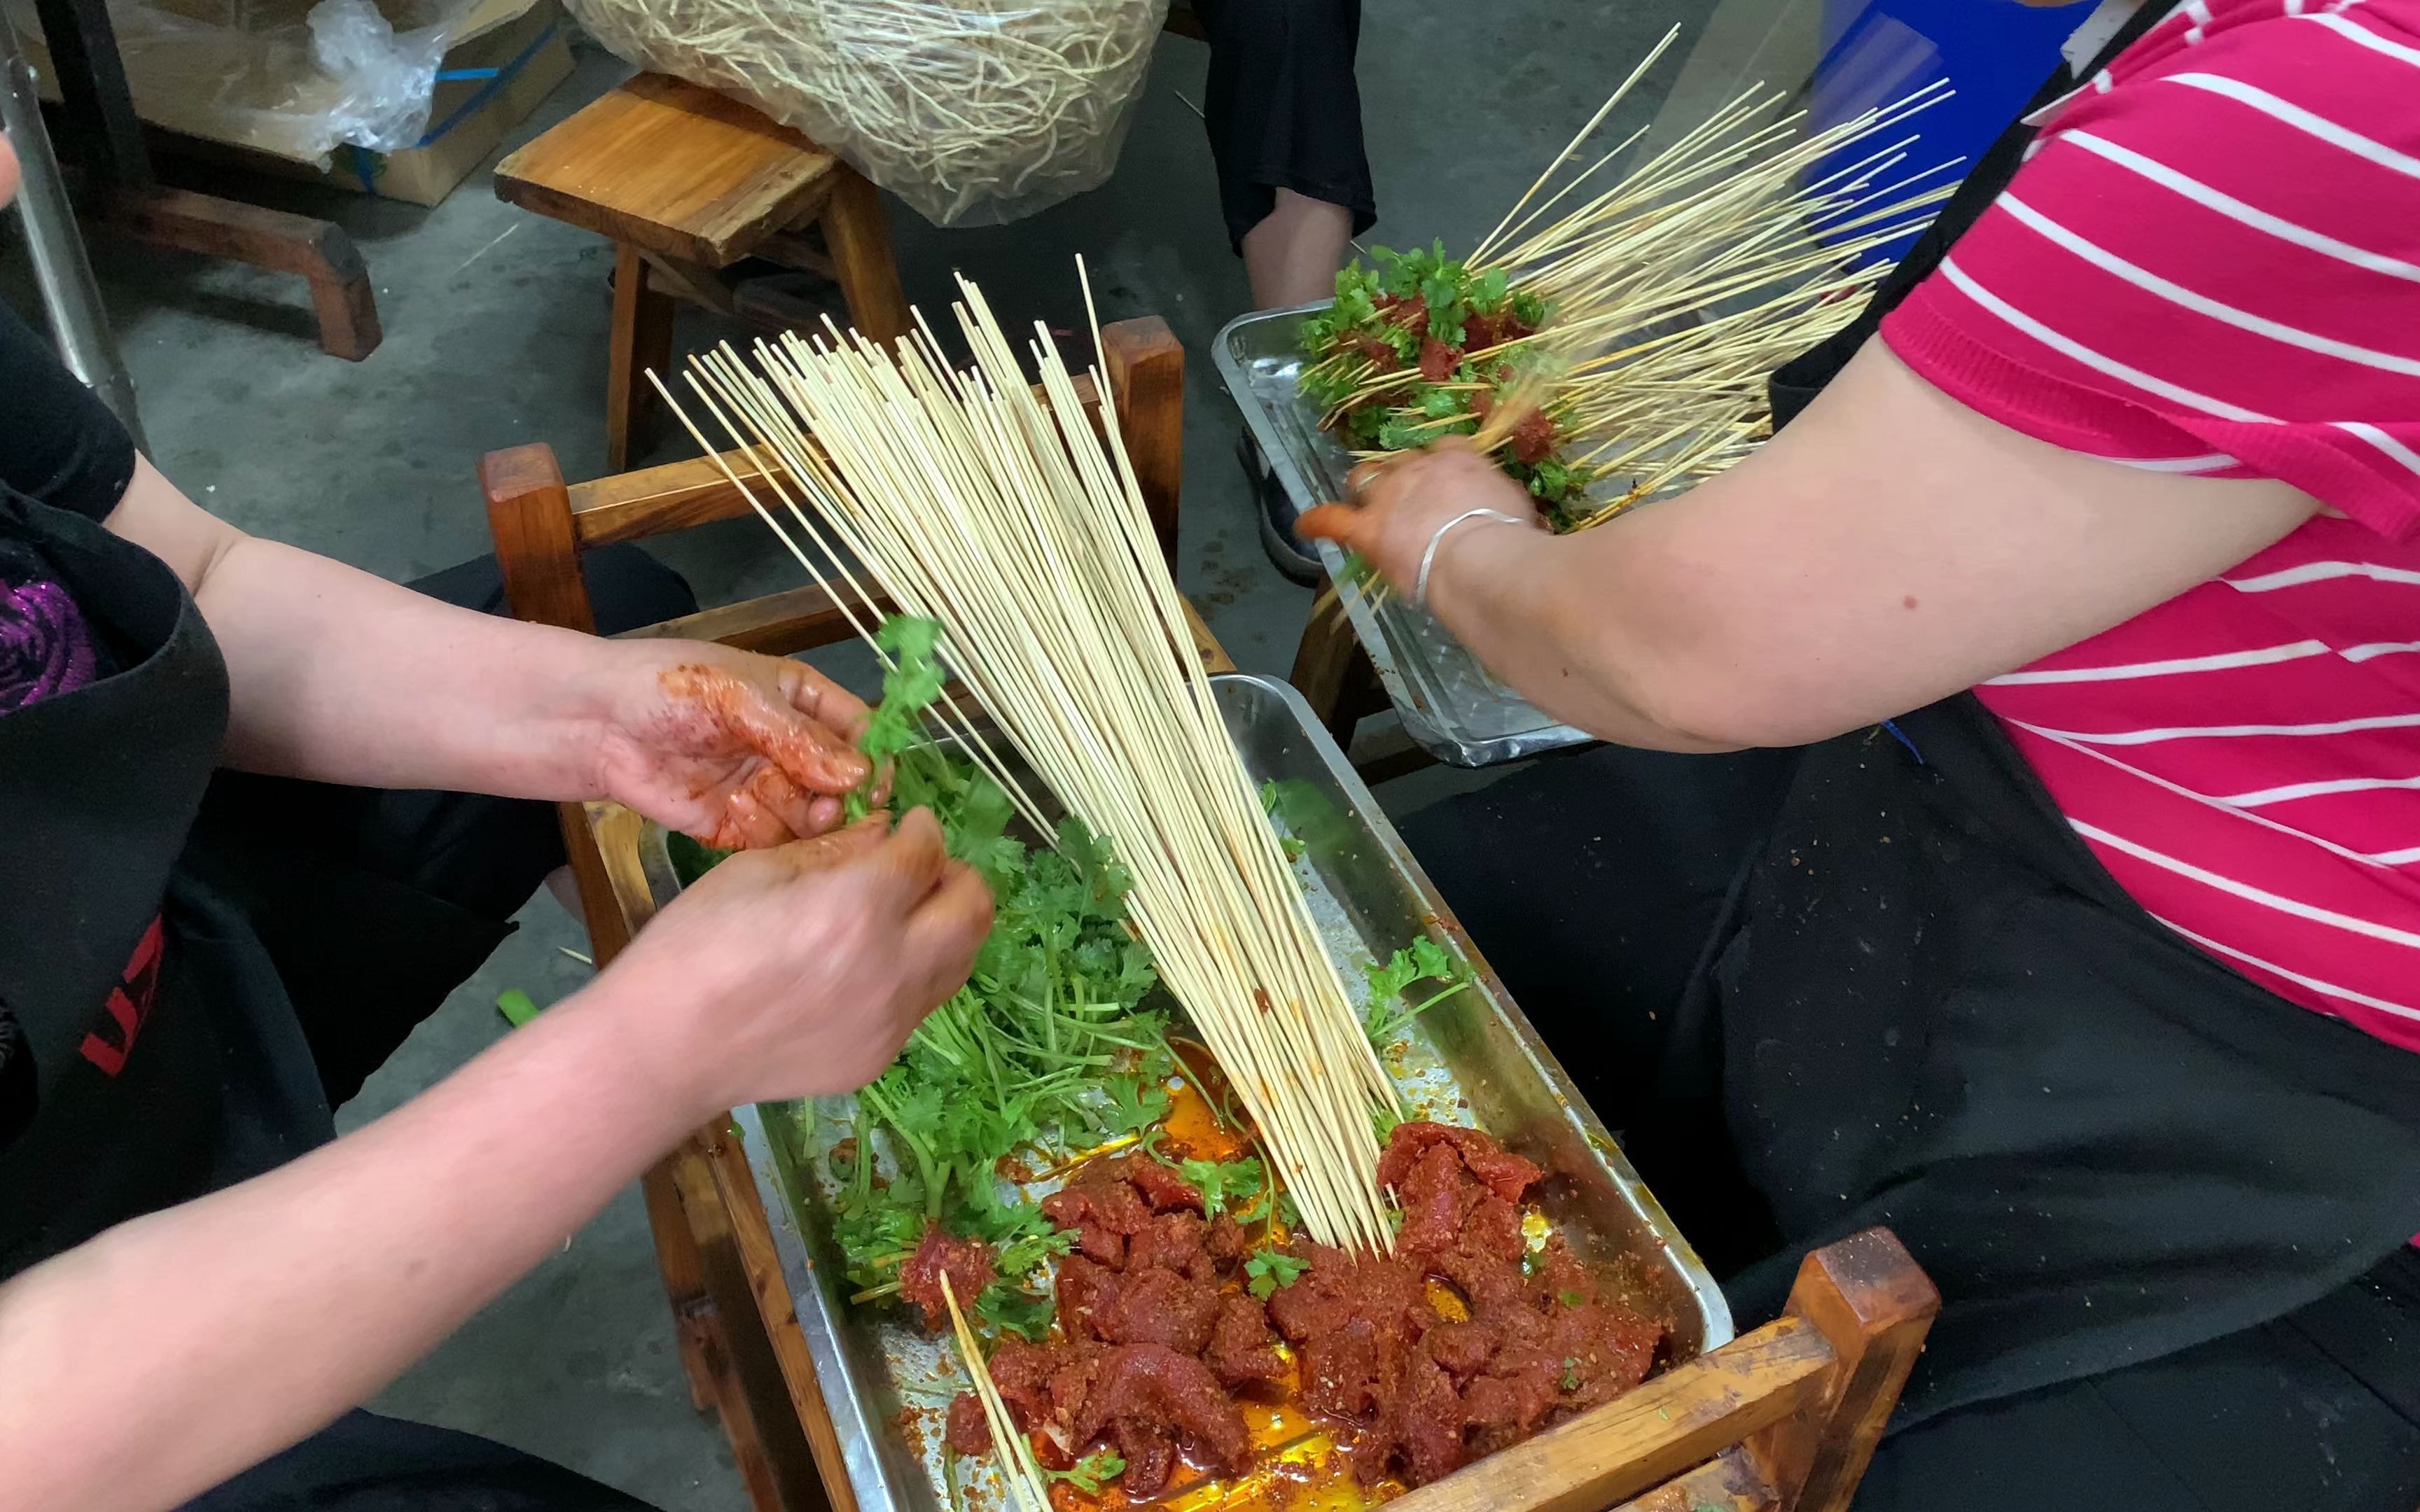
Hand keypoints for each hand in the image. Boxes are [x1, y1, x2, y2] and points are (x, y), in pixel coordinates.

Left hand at [589, 641, 874, 847]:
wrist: (593, 721)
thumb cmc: (667, 686)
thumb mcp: (739, 698)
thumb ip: (799, 737)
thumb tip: (858, 775)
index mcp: (802, 701)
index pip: (859, 731)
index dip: (872, 758)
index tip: (875, 786)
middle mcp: (792, 747)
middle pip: (841, 783)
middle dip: (840, 799)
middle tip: (828, 810)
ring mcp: (764, 787)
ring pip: (811, 817)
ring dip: (807, 820)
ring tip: (791, 814)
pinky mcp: (735, 823)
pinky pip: (771, 840)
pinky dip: (769, 838)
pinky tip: (747, 818)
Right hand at [601, 810, 992, 1110]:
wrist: (664, 1049)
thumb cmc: (694, 945)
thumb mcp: (758, 871)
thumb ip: (836, 850)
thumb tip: (885, 833)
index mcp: (858, 907)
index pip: (927, 853)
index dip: (922, 829)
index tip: (910, 824)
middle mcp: (893, 967)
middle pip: (975, 910)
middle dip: (957, 875)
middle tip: (923, 867)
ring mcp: (892, 1022)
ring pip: (960, 962)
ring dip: (946, 927)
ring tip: (905, 915)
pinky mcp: (879, 1058)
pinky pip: (921, 1005)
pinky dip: (913, 973)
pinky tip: (866, 966)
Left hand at [1298, 438, 1543, 594]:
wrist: (1482, 558)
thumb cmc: (1512, 537)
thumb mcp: (1520, 509)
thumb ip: (1504, 505)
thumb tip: (1512, 518)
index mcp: (1460, 461)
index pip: (1446, 450)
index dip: (1441, 464)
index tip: (1445, 478)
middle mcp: (1419, 468)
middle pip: (1402, 461)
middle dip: (1402, 476)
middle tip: (1409, 499)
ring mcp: (1389, 496)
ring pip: (1365, 478)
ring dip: (1364, 488)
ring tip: (1364, 503)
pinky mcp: (1367, 530)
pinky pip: (1332, 520)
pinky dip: (1316, 521)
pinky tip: (1304, 526)